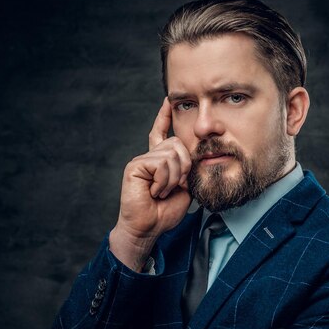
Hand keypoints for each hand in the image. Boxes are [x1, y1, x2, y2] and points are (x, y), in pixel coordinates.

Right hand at [109, 98, 191, 270]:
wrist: (149, 228)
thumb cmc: (165, 212)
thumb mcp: (185, 188)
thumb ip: (188, 170)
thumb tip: (193, 155)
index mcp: (160, 161)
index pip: (161, 133)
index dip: (164, 117)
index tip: (168, 101)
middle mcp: (149, 157)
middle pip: (177, 144)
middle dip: (184, 167)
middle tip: (175, 187)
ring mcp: (141, 160)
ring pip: (172, 155)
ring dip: (174, 178)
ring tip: (162, 191)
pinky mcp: (135, 166)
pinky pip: (161, 164)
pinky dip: (164, 181)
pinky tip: (155, 191)